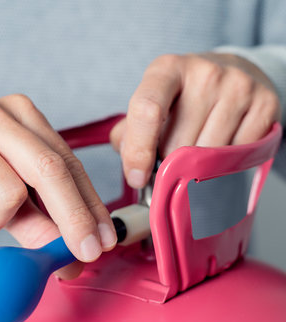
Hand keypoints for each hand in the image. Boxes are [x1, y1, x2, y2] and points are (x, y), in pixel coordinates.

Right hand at [0, 94, 116, 277]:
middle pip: (49, 169)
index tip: (104, 239)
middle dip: (74, 219)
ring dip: (0, 220)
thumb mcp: (13, 193)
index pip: (69, 163)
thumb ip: (42, 221)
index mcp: (22, 114)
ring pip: (9, 193)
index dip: (91, 204)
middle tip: (85, 254)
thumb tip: (71, 261)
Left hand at [111, 53, 280, 187]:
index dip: (138, 151)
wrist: (233, 75)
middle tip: (175, 149)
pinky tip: (221, 145)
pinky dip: (224, 163)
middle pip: (178, 145)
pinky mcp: (265, 105)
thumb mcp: (152, 103)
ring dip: (197, 165)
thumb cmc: (184, 96)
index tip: (137, 178)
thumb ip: (130, 132)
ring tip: (198, 146)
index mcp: (166, 70)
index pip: (147, 111)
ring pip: (208, 157)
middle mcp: (205, 73)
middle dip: (171, 160)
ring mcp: (239, 87)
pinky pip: (236, 157)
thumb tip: (130, 164)